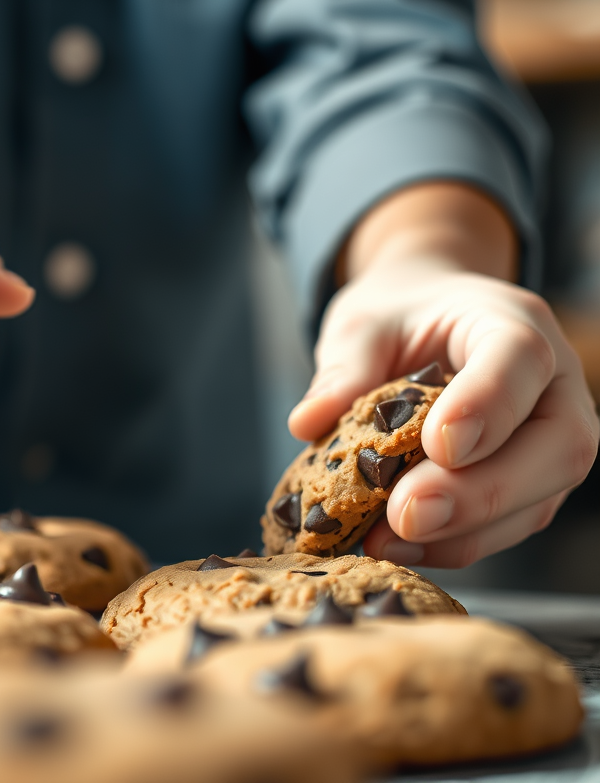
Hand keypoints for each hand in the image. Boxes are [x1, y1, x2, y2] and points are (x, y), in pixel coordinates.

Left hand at [288, 183, 597, 567]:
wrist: (420, 324)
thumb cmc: (397, 318)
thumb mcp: (361, 325)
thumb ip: (344, 368)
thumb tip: (307, 423)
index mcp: (511, 322)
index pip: (522, 358)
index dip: (487, 405)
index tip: (438, 446)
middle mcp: (551, 385)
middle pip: (557, 447)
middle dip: (480, 492)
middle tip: (406, 514)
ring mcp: (547, 441)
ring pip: (536, 500)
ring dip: (463, 532)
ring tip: (386, 541)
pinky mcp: (528, 488)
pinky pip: (506, 527)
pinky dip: (452, 544)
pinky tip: (396, 547)